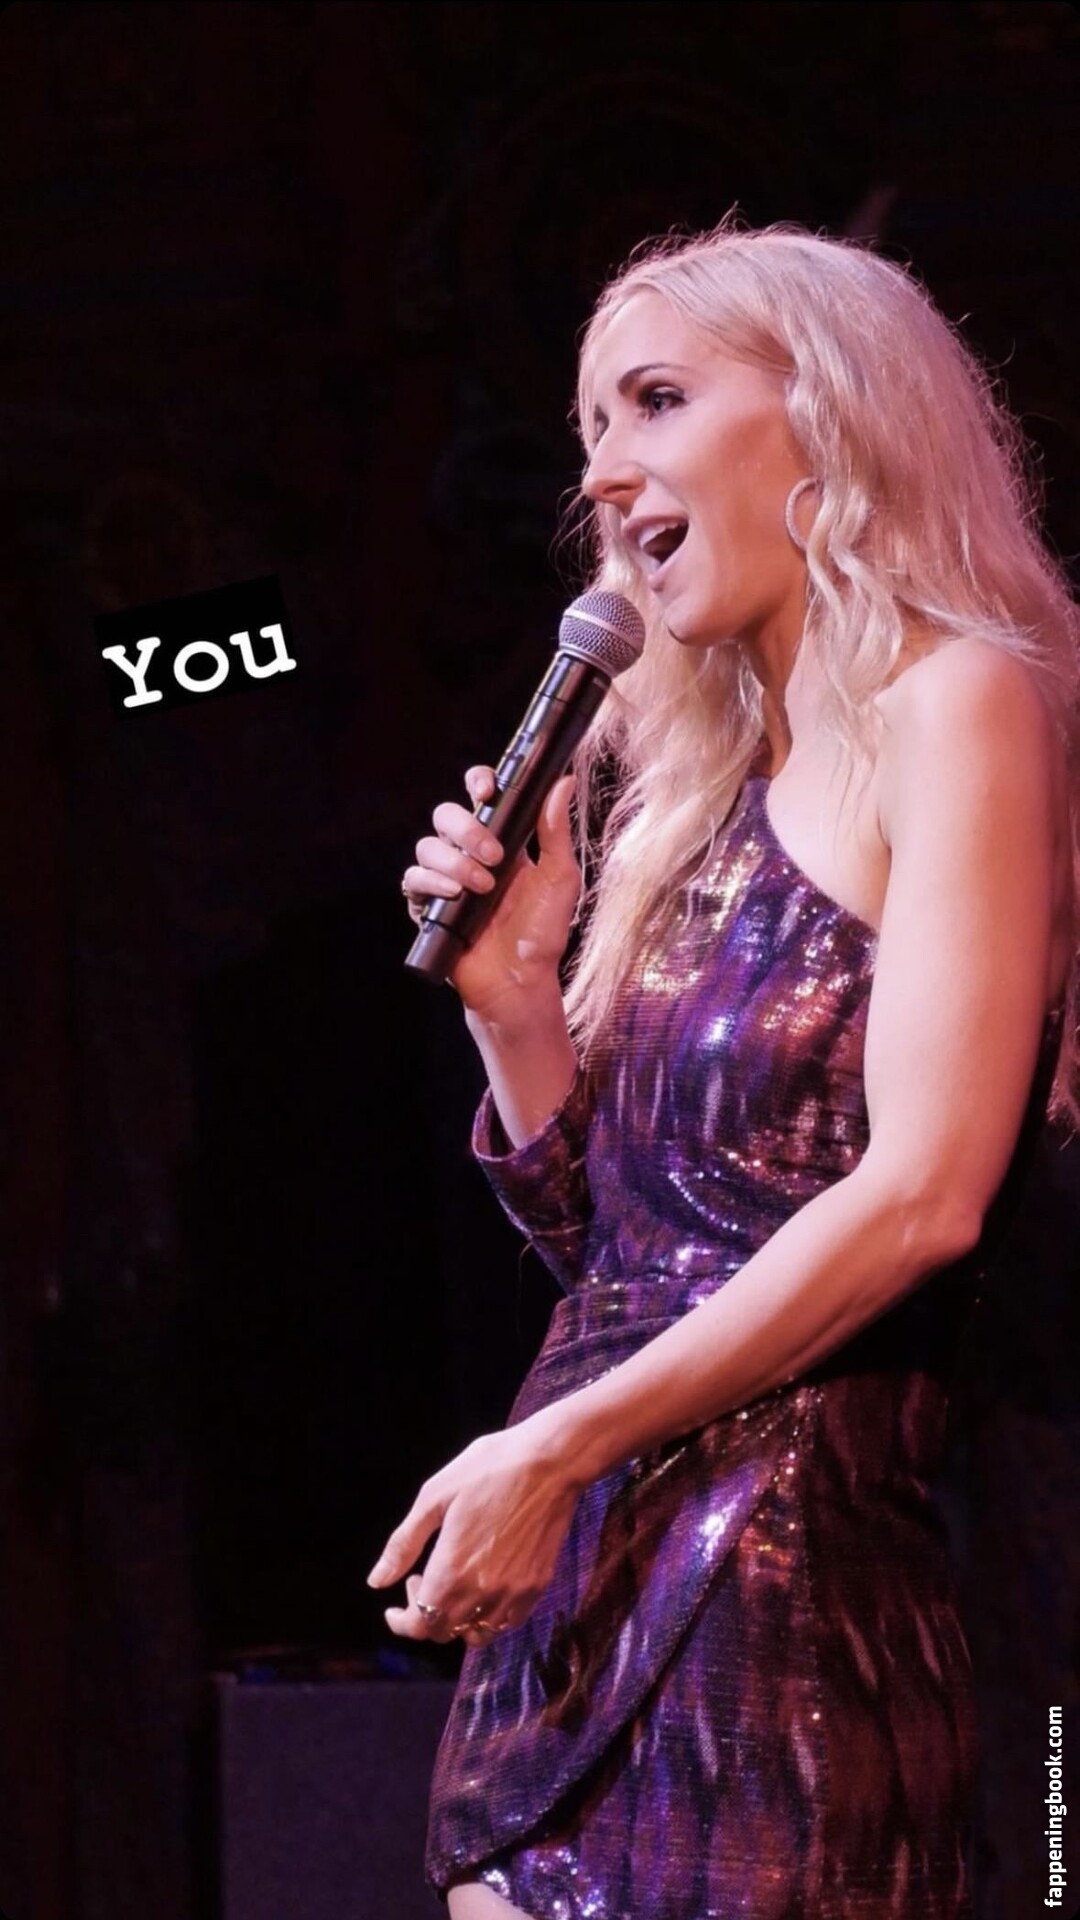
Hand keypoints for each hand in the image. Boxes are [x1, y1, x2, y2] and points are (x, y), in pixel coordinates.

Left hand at [366, 1414, 579, 1647]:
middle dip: (425, 1613)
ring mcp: (514, 1592)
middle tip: (424, 1577)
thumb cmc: (488, 1468)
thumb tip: (376, 1582)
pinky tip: (485, 1586)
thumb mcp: (434, 1496)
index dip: (402, 1622)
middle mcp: (483, 1592)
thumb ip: (403, 1545)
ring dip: (458, 1619)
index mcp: (452, 1570)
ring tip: (455, 1584)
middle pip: (445, 1632)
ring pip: (477, 1634)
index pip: (420, 1624)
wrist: (550, 1461)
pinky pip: (509, 1622)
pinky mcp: (537, 1585)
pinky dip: (490, 1617)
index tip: (394, 1607)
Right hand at [401, 767, 579, 1016]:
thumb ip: (556, 830)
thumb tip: (563, 781)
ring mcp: (445, 880)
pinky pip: (413, 880)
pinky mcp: (428, 907)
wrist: (520, 981)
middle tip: (494, 856)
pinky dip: (432, 882)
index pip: (479, 797)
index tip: (487, 790)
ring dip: (454, 861)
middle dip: (466, 829)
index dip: (477, 783)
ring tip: (482, 887)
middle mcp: (468, 856)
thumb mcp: (560, 877)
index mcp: (500, 841)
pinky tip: (454, 895)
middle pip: (446, 815)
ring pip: (427, 846)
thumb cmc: (542, 932)